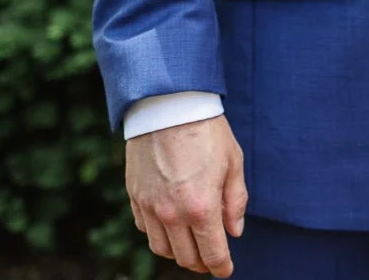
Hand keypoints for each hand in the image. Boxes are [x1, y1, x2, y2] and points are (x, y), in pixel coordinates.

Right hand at [126, 114, 249, 276]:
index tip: (225, 270)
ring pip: (162, 249)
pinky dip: (158, 234)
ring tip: (190, 244)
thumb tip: (234, 231)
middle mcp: (172, 213)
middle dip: (201, 263)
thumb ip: (235, 201)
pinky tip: (170, 224)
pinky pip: (144, 228)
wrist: (168, 105)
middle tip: (211, 258)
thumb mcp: (233, 163)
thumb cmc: (206, 131)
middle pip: (186, 257)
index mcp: (201, 207)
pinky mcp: (134, 196)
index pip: (212, 254)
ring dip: (178, 252)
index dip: (221, 267)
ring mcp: (149, 206)